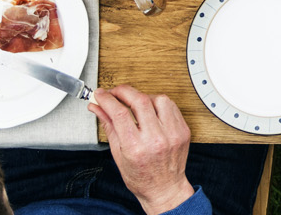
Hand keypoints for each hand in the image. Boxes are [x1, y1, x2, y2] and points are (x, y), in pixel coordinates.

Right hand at [89, 86, 194, 214]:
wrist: (164, 188)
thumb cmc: (141, 177)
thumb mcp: (118, 154)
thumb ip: (108, 125)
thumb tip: (97, 107)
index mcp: (136, 147)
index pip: (119, 113)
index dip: (107, 99)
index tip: (101, 94)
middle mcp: (156, 139)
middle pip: (139, 100)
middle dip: (123, 91)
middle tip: (115, 93)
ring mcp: (172, 134)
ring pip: (159, 99)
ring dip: (143, 96)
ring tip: (135, 104)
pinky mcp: (183, 131)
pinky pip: (172, 106)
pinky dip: (159, 103)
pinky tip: (151, 110)